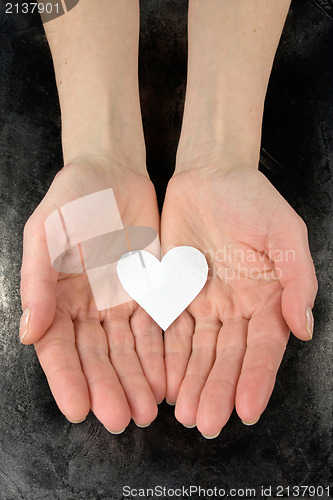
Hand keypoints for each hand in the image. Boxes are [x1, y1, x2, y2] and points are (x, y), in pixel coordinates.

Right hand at [20, 157, 164, 431]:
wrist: (113, 174)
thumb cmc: (72, 199)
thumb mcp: (47, 233)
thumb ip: (39, 282)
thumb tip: (29, 332)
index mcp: (56, 299)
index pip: (59, 349)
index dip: (67, 380)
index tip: (78, 409)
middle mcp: (87, 309)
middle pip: (96, 358)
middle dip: (107, 388)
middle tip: (120, 420)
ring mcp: (119, 304)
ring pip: (127, 352)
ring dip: (135, 381)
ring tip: (147, 411)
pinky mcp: (148, 293)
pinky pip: (155, 329)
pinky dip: (160, 356)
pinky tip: (166, 379)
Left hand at [161, 165, 316, 437]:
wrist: (208, 175)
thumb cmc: (252, 199)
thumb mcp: (285, 232)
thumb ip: (297, 280)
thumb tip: (304, 328)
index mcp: (266, 297)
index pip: (262, 347)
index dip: (256, 378)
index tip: (247, 409)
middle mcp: (235, 307)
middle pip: (226, 356)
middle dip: (217, 389)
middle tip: (207, 423)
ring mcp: (204, 303)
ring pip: (197, 351)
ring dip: (192, 382)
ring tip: (186, 414)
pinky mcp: (174, 292)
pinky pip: (169, 329)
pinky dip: (166, 356)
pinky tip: (163, 381)